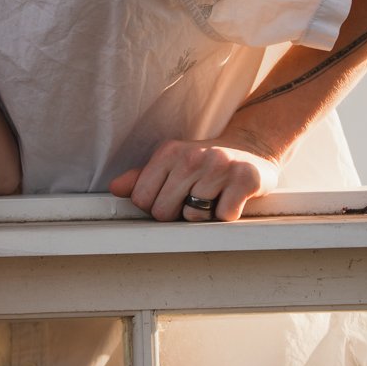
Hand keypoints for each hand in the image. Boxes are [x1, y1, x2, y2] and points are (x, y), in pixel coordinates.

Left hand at [108, 132, 279, 221]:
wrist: (251, 148)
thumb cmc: (203, 162)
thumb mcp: (171, 163)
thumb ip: (142, 177)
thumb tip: (115, 188)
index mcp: (168, 152)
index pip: (141, 198)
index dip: (154, 206)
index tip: (170, 198)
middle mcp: (192, 157)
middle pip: (163, 211)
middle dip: (176, 213)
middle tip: (193, 199)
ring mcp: (219, 167)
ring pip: (194, 216)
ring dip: (203, 215)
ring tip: (213, 196)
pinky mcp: (245, 179)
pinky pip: (223, 216)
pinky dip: (226, 215)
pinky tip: (230, 198)